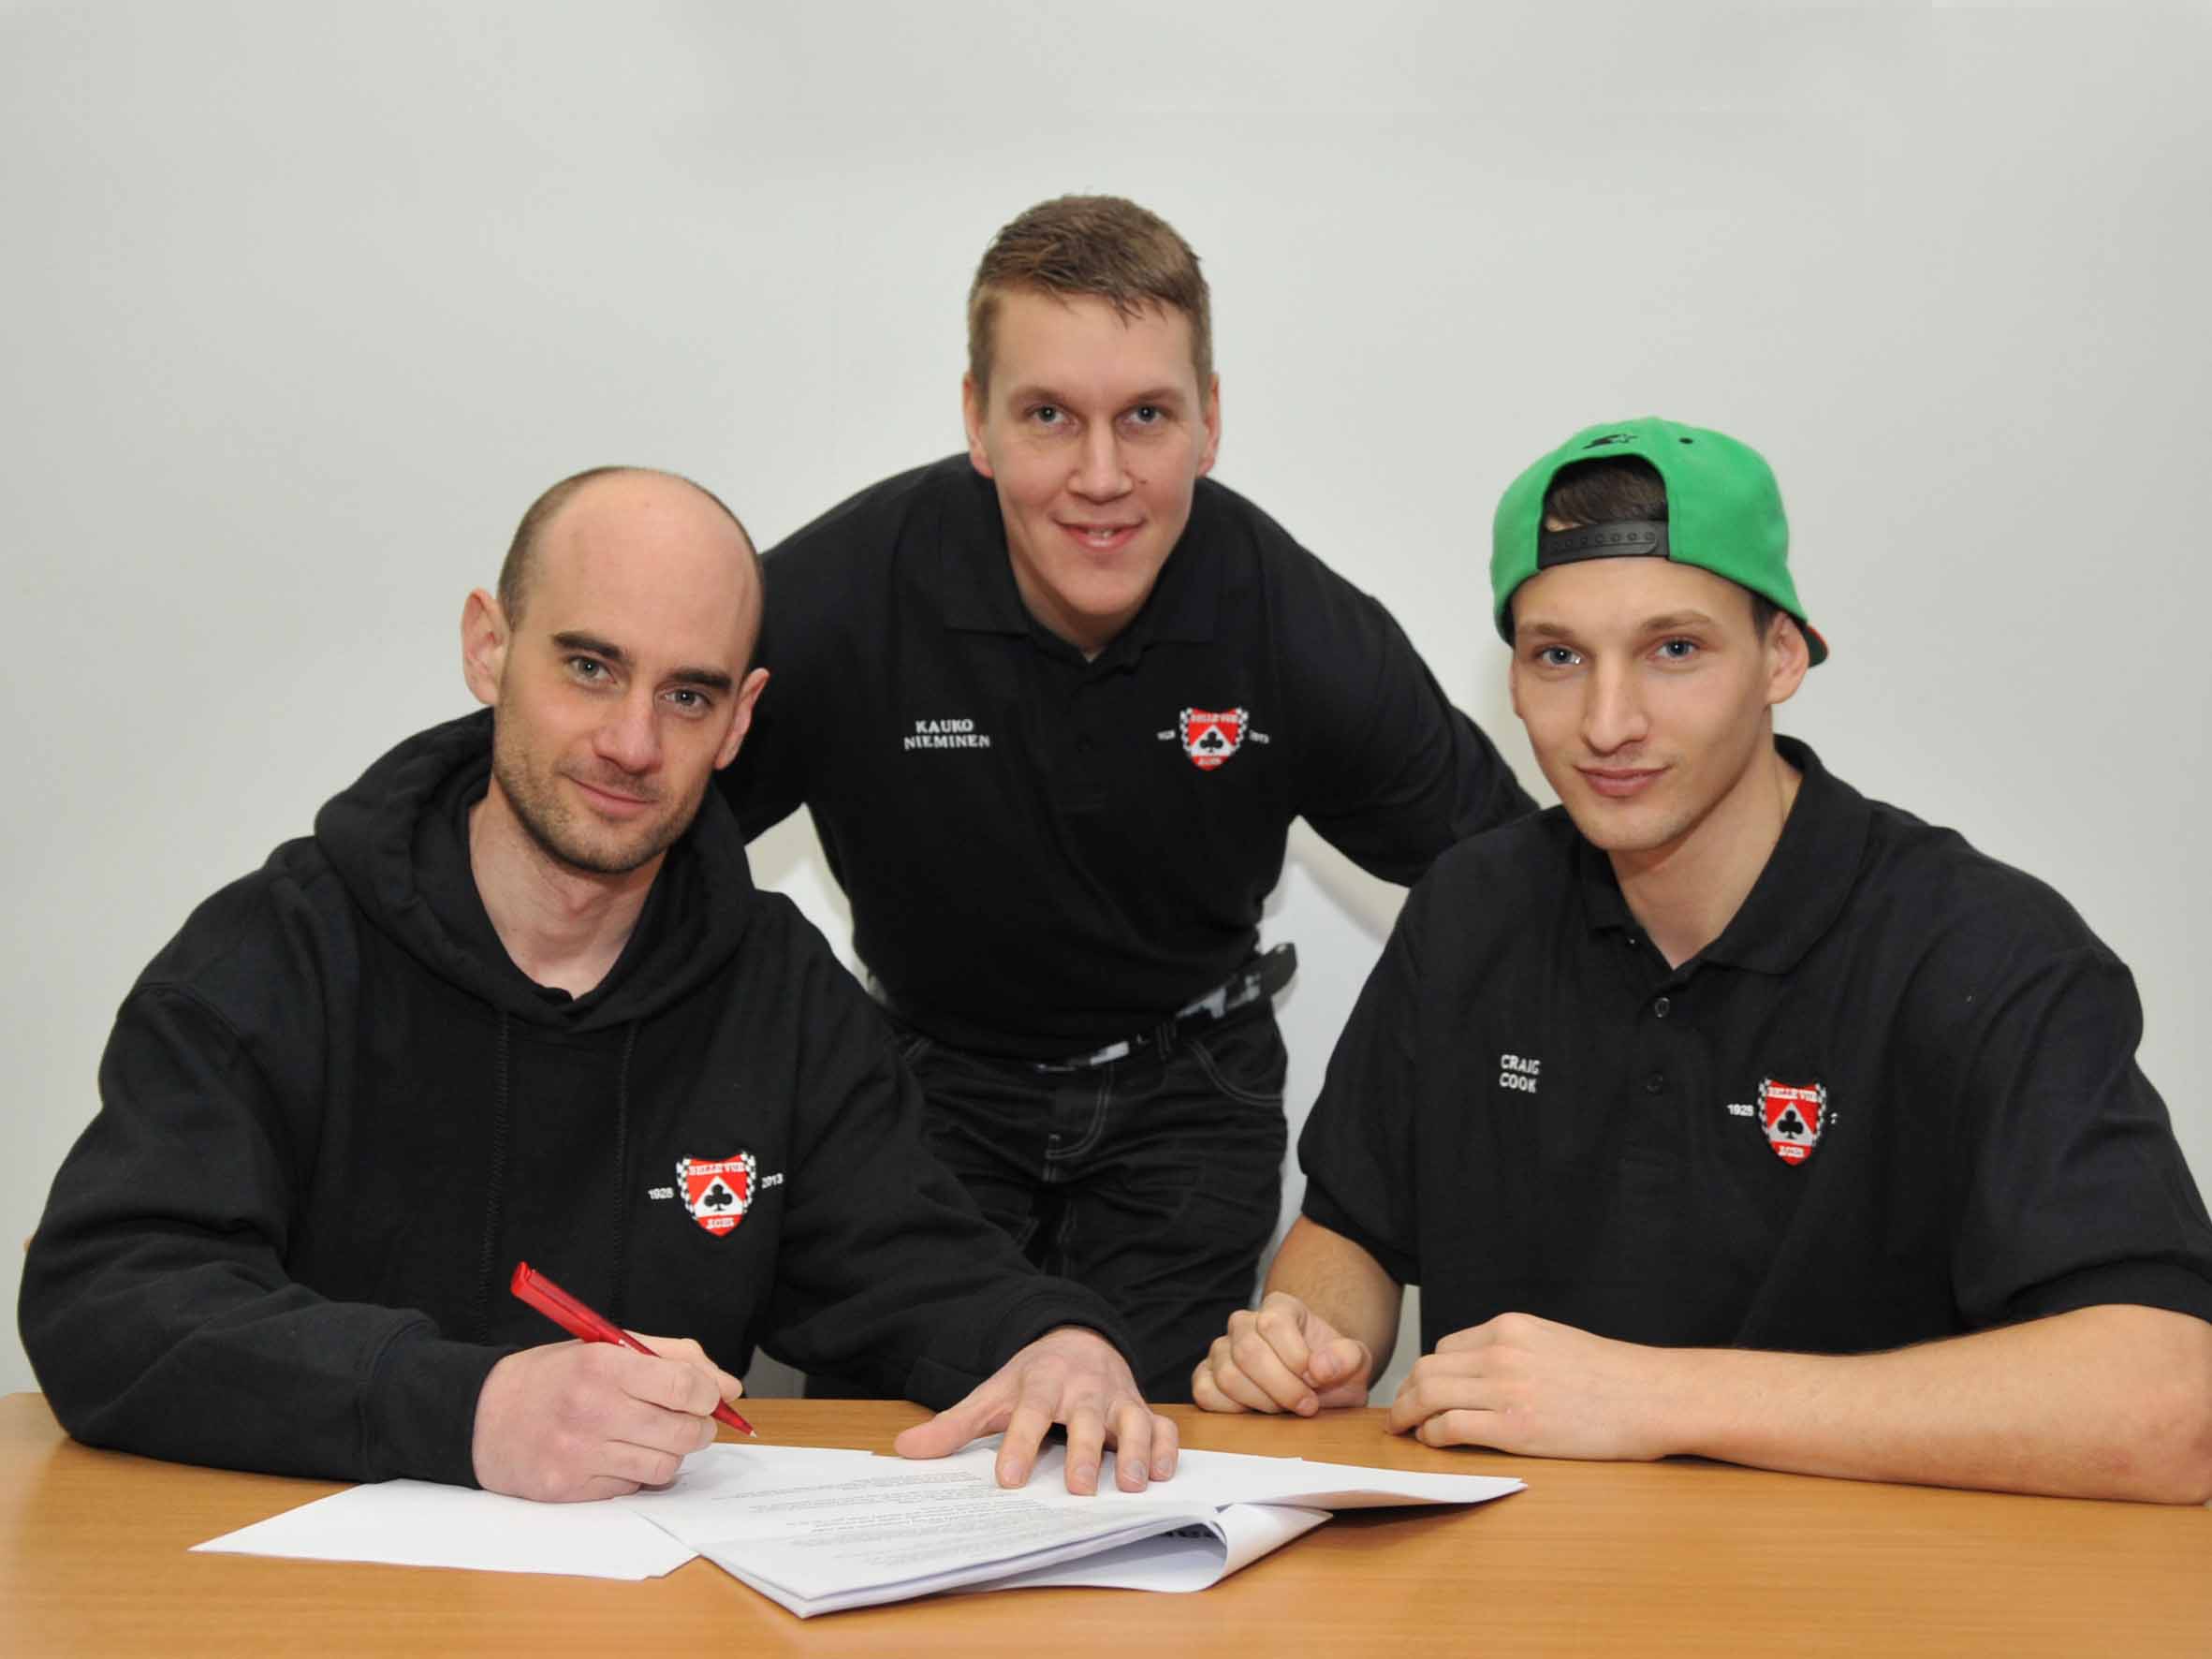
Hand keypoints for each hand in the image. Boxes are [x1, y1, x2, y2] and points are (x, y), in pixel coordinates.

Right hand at [472, 1335, 743, 1501]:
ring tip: (653, 1435)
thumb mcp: (606, 1346)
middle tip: (692, 1420)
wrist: (480, 1415)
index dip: (708, 1394)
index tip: (707, 1396)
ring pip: (665, 1466)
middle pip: (683, 1431)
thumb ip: (673, 1357)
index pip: (684, 1386)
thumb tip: (729, 1387)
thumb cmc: (551, 1376)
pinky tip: (618, 1453)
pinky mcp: (570, 1489)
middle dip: (700, 1427)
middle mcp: (591, 1410)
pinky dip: (637, 1472)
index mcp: (602, 1366)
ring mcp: (579, 1455)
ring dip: (671, 1452)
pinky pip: (632, 1486)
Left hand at [893, 1326, 1176, 1494]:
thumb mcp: (991, 1394)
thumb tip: (904, 1448)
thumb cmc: (1032, 1377)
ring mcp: (1117, 1397)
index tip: (1008, 1478)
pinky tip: (1163, 1474)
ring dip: (1136, 1451)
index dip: (1019, 1443)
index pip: (1029, 1412)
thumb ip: (953, 1426)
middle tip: (1079, 1488)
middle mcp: (1083, 1388)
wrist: (1078, 1339)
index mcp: (1042, 1383)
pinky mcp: (1142, 1407)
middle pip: (1087, 1417)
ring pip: (1132, 1420)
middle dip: (1086, 1451)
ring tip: (1131, 1485)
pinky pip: (1162, 1425)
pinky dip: (1166, 1447)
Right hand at [1193, 1291, 1373, 1414]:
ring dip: (1262, 1402)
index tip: (1316, 1380)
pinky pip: (1205, 1392)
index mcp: (1280, 1307)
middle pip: (1248, 1351)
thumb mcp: (1356, 1362)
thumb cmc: (1332, 1370)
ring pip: (1228, 1375)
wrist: (1318, 1387)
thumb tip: (1320, 1368)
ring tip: (1285, 1409)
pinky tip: (1257, 1412)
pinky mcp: (1206, 1376)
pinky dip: (1232, 1409)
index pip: (1273, 1323)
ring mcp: (1221, 1349)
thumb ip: (1347, 1357)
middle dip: (1282, 1388)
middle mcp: (1244, 1323)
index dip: (1295, 1358)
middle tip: (1307, 1405)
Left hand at [1385, 1312, 1686, 1460]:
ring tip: (1405, 1430)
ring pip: (1429, 1395)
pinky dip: (1432, 1435)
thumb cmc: (1613, 1377)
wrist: (1653, 1397)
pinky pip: (1451, 1427)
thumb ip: (1516, 1351)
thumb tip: (1483, 1372)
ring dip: (1408, 1415)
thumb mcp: (1555, 1342)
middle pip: (1428, 1369)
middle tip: (1401, 1414)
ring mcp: (1506, 1388)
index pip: (1446, 1348)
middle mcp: (1501, 1351)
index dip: (1430, 1373)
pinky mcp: (1515, 1427)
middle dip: (1407, 1393)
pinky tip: (1433, 1442)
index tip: (1424, 1392)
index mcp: (1510, 1327)